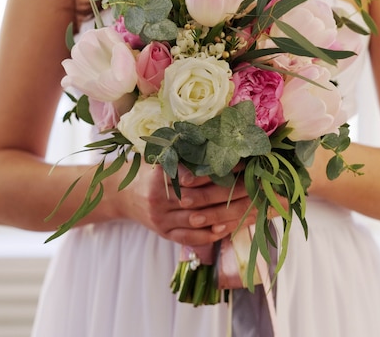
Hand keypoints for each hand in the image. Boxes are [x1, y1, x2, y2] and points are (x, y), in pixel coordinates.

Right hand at [117, 162, 254, 245]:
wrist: (123, 196)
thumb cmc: (151, 171)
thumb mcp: (162, 157)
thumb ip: (185, 153)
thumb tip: (221, 143)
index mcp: (160, 175)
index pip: (195, 173)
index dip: (220, 170)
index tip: (243, 166)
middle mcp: (159, 198)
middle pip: (200, 198)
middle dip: (230, 193)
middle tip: (256, 188)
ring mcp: (161, 218)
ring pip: (198, 220)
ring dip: (227, 215)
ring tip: (250, 209)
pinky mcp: (164, 233)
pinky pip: (189, 237)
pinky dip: (209, 234)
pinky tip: (228, 228)